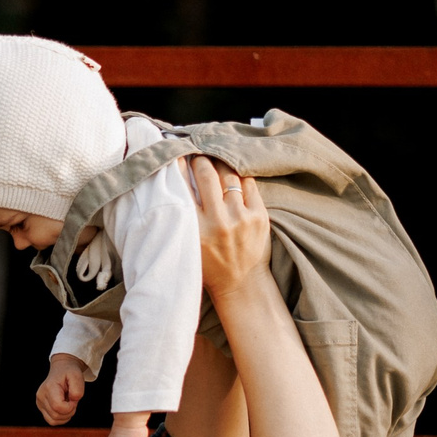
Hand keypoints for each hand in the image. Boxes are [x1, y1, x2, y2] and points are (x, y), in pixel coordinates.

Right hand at [37, 355, 88, 424]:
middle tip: (72, 400)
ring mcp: (39, 403)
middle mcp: (41, 396)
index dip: (70, 407)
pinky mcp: (41, 407)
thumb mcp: (77, 376)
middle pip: (56, 415)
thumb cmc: (69, 373)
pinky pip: (51, 421)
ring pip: (53, 420)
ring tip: (68, 403)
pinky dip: (61, 418)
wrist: (61, 369)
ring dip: (65, 416)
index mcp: (49, 388)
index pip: (58, 407)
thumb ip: (78, 389)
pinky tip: (64, 408)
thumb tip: (72, 401)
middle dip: (69, 411)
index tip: (74, 399)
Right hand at [191, 157, 271, 301]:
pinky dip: (240, 175)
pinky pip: (248, 184)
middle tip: (197, 154)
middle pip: (207, 176)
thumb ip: (184, 218)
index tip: (178, 156)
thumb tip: (178, 183)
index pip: (184, 188)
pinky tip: (234, 170)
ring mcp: (241, 218)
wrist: (241, 283)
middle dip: (201, 160)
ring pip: (229, 176)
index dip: (180, 168)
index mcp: (196, 230)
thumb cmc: (209, 265)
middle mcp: (218, 222)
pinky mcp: (259, 216)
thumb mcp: (189, 244)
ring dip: (220, 163)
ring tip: (215, 158)